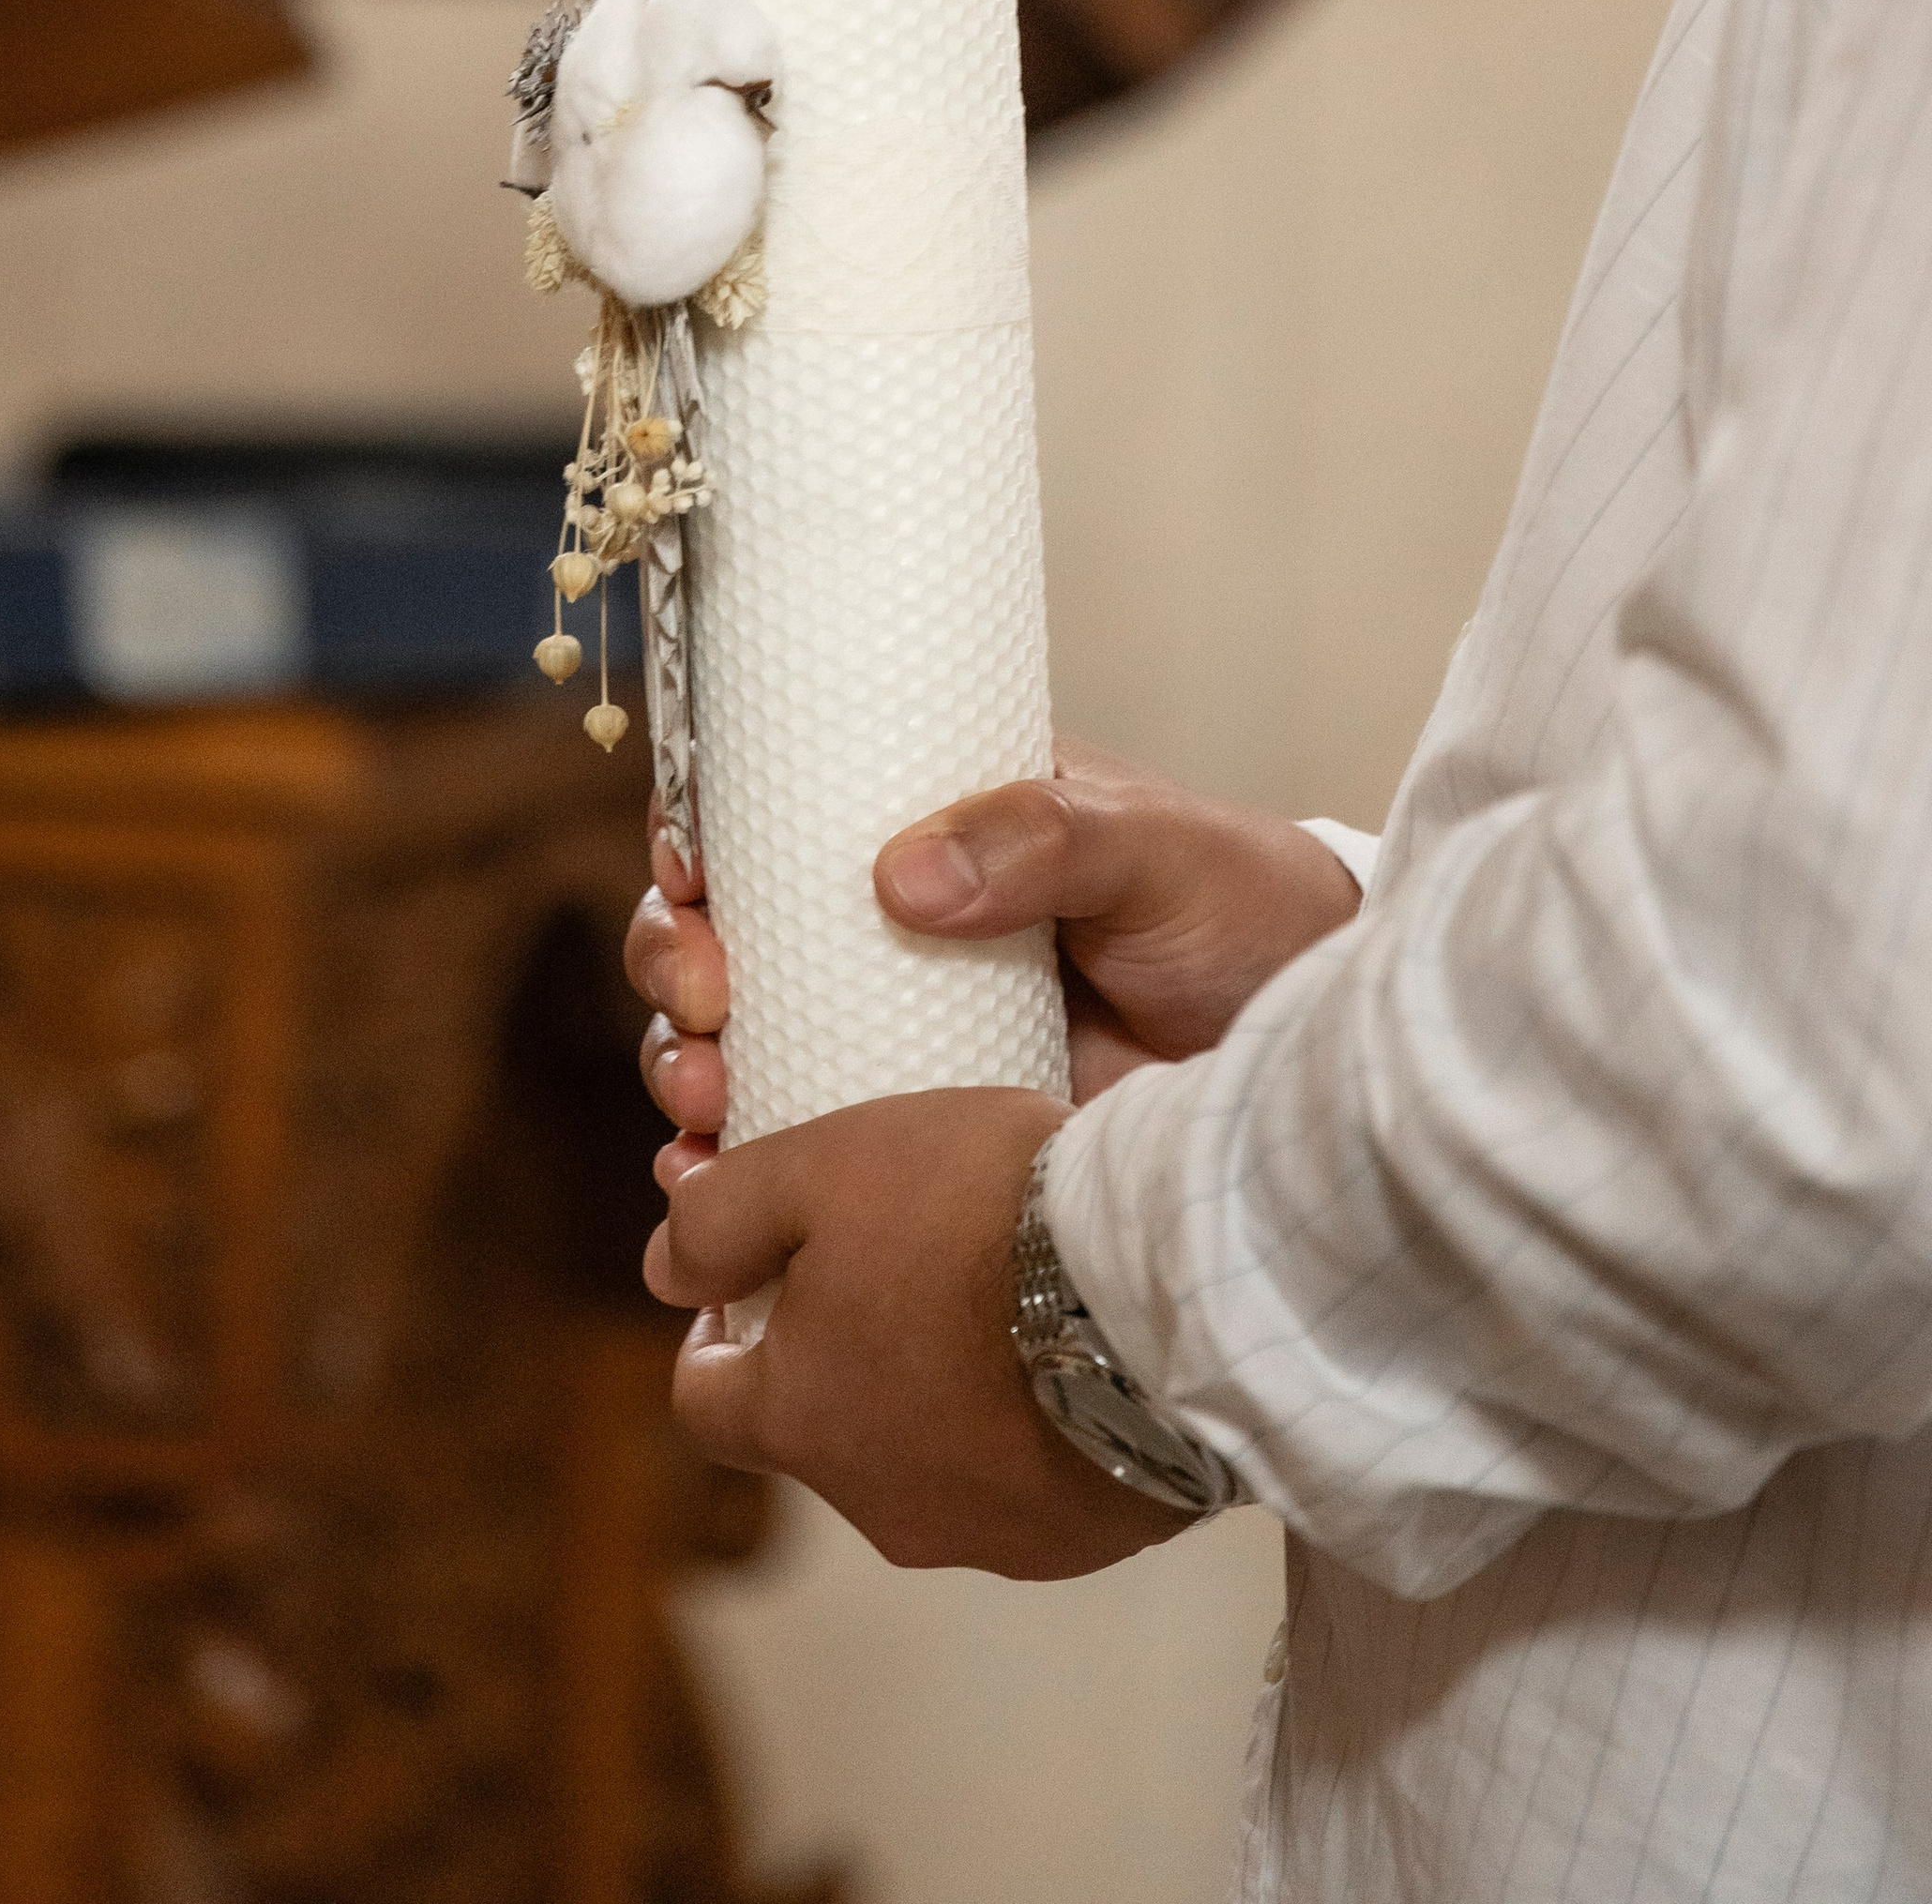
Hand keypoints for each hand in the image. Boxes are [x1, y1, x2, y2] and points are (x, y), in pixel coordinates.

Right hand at [624, 736, 1361, 1166]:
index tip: (693, 873)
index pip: (779, 816)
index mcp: (934, 828)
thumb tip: (899, 877)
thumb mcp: (1153, 847)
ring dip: (689, 1073)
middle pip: (732, 939)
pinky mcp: (921, 1146)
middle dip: (681, 969)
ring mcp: (900, 1044)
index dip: (705, 839)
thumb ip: (1042, 838)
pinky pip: (798, 1159)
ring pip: (742, 1050)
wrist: (1324, 1067)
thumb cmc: (1244, 916)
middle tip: (707, 1008)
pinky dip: (736, 1173)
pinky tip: (706, 1191)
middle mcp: (893, 935)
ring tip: (703, 1106)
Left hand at [647, 1084, 1187, 1575]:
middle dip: (838, 1352)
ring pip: (924, 1460)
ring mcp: (985, 1534)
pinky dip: (1025, 1424)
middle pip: (822, 1429)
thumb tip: (662, 1266)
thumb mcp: (821, 1168)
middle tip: (892, 1260)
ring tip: (991, 1297)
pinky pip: (1025, 1481)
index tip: (752, 1276)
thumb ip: (719, 1218)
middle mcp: (878, 1505)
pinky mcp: (1077, 1537)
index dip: (713, 1332)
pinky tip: (1065, 1349)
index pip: (704, 1402)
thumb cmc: (980, 1214)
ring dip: (935, 1391)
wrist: (1162, 1289)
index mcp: (799, 1421)